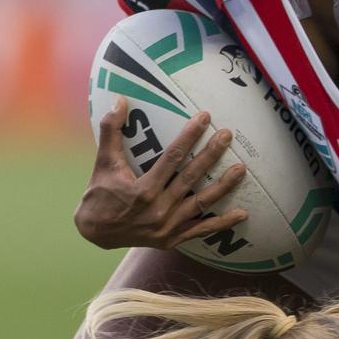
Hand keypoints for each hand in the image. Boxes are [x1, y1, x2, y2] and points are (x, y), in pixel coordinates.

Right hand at [75, 97, 246, 249]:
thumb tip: (120, 100)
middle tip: (227, 135)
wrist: (95, 233)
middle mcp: (158, 209)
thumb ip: (111, 130)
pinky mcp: (173, 238)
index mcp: (143, 190)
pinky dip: (222, 223)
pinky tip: (242, 213)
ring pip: (201, 203)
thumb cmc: (100, 194)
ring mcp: (167, 226)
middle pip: (191, 177)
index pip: (172, 157)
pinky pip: (201, 230)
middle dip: (211, 154)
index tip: (204, 118)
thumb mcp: (103, 162)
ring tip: (241, 169)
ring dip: (223, 186)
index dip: (190, 136)